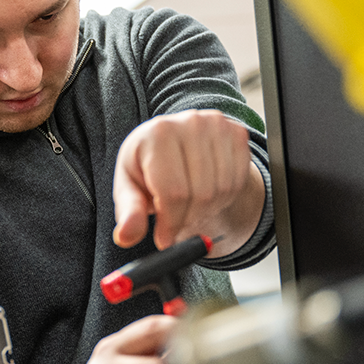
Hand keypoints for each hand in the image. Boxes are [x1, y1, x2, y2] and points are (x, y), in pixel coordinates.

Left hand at [113, 109, 263, 256]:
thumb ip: (129, 212)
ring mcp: (217, 126)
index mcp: (158, 133)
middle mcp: (191, 123)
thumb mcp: (130, 187)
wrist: (172, 142)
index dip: (171, 223)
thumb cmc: (147, 166)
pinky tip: (206, 192)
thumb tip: (125, 236)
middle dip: (188, 219)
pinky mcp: (237, 133)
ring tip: (188, 204)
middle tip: (177, 223)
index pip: (173, 191)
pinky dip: (224, 198)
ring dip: (206, 210)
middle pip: (201, 194)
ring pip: (221, 191)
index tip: (165, 240)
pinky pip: (238, 182)